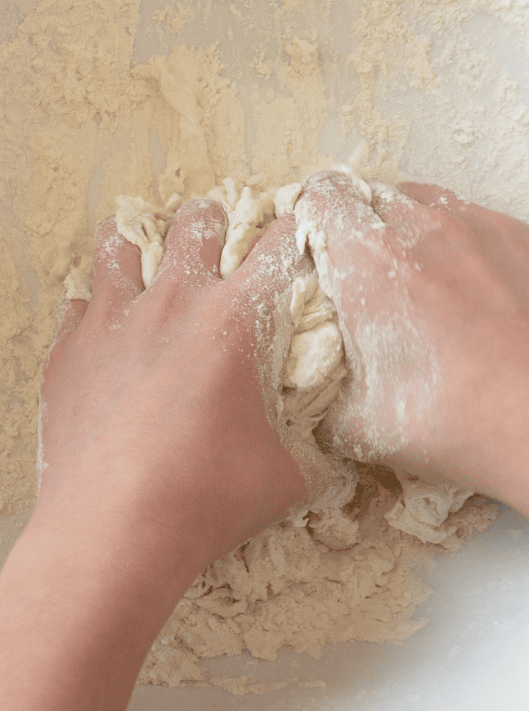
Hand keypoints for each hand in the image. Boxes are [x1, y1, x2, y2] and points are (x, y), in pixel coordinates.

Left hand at [37, 197, 306, 580]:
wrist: (113, 525)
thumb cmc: (207, 497)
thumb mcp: (283, 475)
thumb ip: (302, 447)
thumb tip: (319, 455)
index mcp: (235, 320)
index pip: (274, 248)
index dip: (286, 229)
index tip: (287, 225)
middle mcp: (171, 303)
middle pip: (194, 225)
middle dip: (209, 221)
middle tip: (211, 235)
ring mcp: (110, 323)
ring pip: (118, 247)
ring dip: (136, 247)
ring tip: (141, 260)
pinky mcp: (67, 352)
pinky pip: (76, 306)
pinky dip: (92, 310)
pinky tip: (99, 330)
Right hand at [296, 171, 528, 512]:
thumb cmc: (452, 420)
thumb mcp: (351, 422)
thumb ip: (313, 389)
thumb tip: (298, 382)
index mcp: (369, 260)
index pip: (322, 196)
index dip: (308, 215)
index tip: (309, 244)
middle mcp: (423, 228)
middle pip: (369, 194)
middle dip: (353, 225)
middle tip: (354, 273)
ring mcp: (477, 227)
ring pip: (421, 200)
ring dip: (403, 227)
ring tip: (406, 275)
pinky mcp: (518, 238)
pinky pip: (469, 218)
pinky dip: (452, 241)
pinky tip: (456, 286)